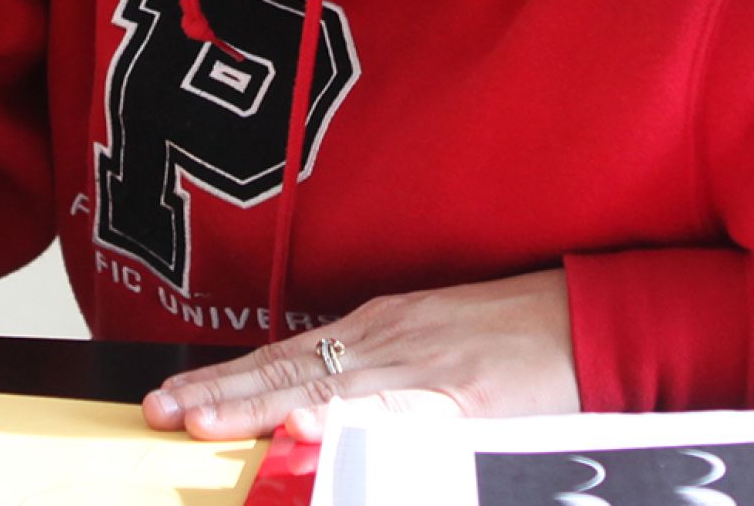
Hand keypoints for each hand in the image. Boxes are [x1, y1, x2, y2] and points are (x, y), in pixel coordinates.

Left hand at [142, 267, 578, 441]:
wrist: (597, 322)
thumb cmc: (523, 339)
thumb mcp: (441, 348)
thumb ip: (386, 378)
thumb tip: (325, 414)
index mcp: (382, 329)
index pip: (287, 357)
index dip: (228, 380)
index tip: (176, 396)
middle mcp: (389, 339)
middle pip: (287, 370)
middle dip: (217, 394)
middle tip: (156, 410)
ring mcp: (421, 365)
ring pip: (320, 389)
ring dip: (254, 407)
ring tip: (196, 419)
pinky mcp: (461, 394)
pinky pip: (392, 414)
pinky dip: (343, 421)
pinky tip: (304, 430)